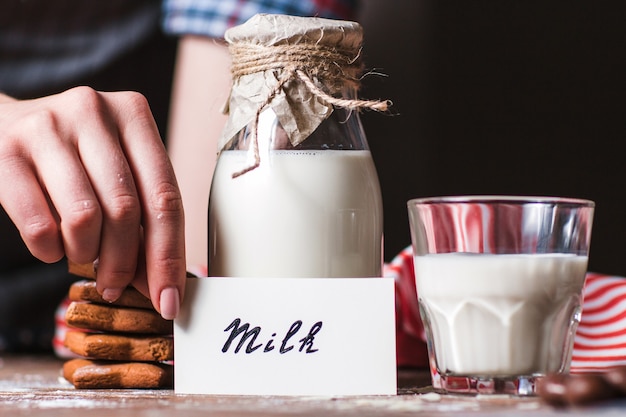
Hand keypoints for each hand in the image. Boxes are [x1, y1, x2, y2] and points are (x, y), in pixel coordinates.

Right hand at [0, 87, 184, 318]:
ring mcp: (47, 127)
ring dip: (86, 254)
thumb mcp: (118, 169)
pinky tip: (52, 246)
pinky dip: (49, 250)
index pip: (165, 197)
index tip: (169, 300)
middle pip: (126, 209)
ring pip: (84, 217)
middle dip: (125, 263)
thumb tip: (165, 285)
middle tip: (117, 285)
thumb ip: (144, 215)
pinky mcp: (6, 151)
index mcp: (134, 114)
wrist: (4, 124)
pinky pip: (38, 223)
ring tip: (82, 253)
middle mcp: (94, 111)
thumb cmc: (76, 156)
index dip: (168, 256)